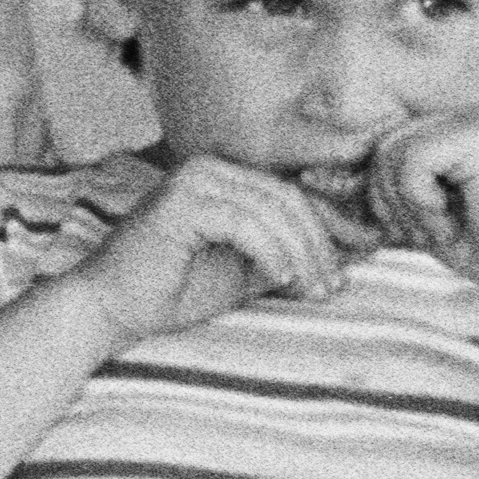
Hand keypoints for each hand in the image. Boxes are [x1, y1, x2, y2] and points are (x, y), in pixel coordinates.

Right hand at [79, 155, 354, 341]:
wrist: (112, 309)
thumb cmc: (175, 290)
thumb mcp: (250, 270)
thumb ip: (291, 252)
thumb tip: (357, 246)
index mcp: (226, 178)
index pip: (294, 195)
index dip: (334, 225)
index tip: (367, 253)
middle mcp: (210, 169)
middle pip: (290, 200)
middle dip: (321, 244)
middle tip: (334, 285)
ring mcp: (193, 180)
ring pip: (273, 211)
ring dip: (302, 253)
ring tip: (314, 290)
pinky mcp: (179, 201)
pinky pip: (245, 224)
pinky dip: (271, 252)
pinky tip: (283, 279)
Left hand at [364, 108, 478, 306]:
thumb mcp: (420, 212)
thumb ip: (381, 187)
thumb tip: (311, 174)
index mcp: (459, 128)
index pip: (385, 144)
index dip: (378, 189)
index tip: (408, 227)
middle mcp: (469, 114)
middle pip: (383, 146)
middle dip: (389, 200)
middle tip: (428, 234)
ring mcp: (477, 120)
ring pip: (391, 153)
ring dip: (406, 206)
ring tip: (443, 230)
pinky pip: (411, 162)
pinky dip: (420, 203)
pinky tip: (452, 222)